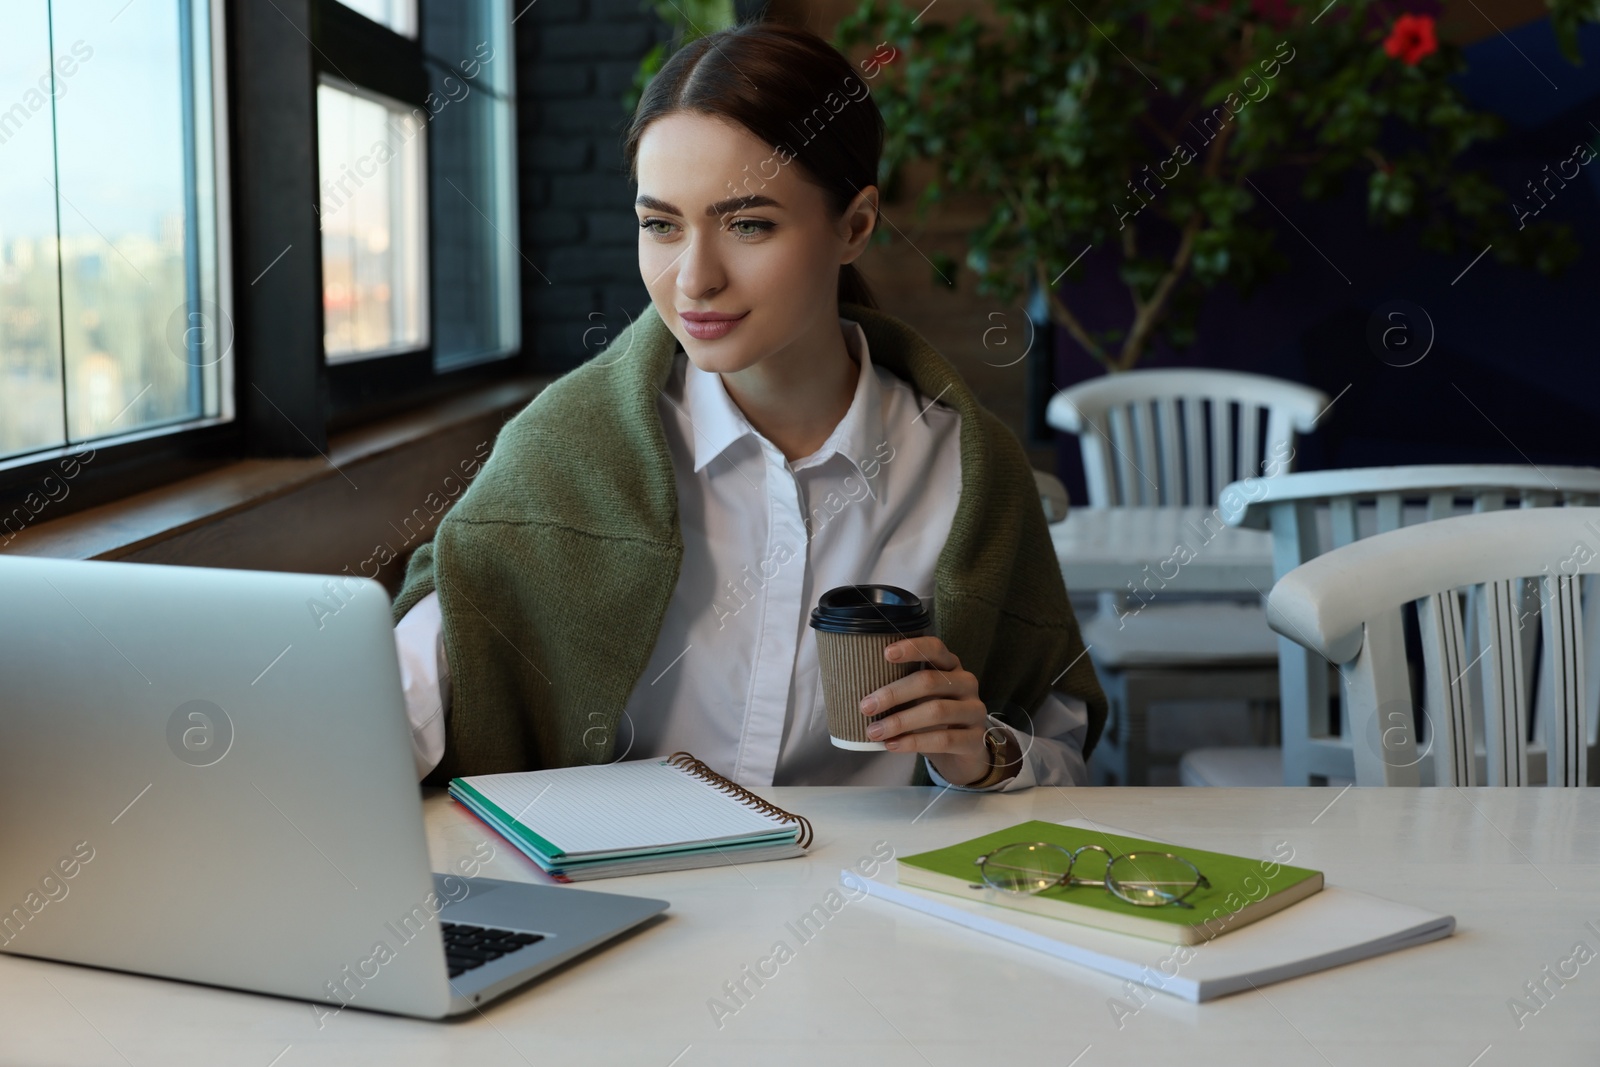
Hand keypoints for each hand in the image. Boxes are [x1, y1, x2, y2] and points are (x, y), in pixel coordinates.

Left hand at [858, 636, 1019, 786]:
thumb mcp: (919, 698)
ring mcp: (974, 710)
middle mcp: (966, 683)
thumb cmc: (933, 719)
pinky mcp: (975, 739)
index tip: (886, 653)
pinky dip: (914, 743)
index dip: (912, 648)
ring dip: (900, 721)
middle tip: (865, 706)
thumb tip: (856, 690)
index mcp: (950, 666)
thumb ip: (899, 689)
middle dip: (894, 693)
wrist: (964, 753)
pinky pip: (944, 739)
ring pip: (936, 710)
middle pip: (930, 681)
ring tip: (874, 731)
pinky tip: (893, 745)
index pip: (935, 648)